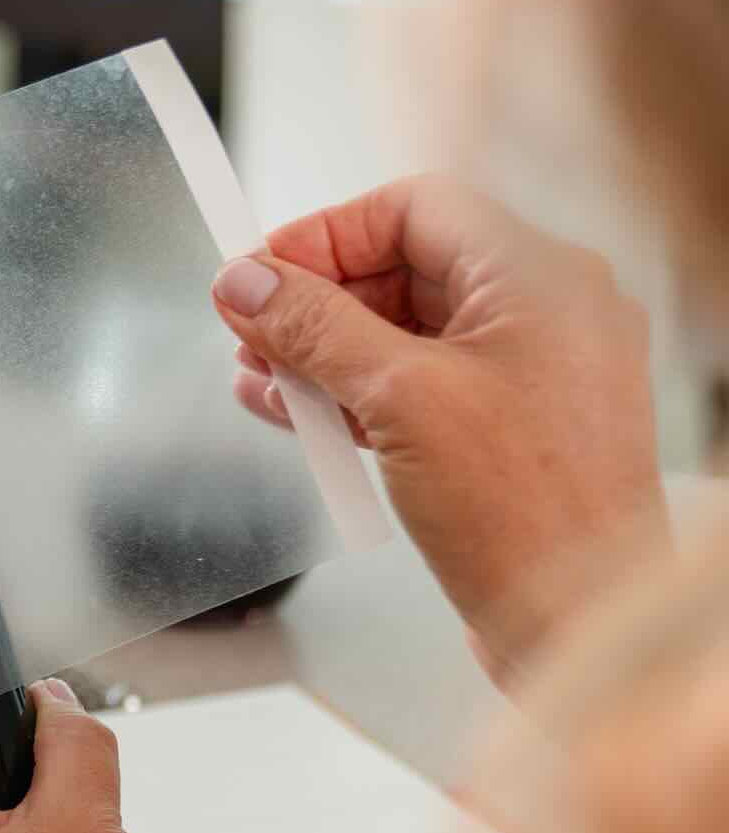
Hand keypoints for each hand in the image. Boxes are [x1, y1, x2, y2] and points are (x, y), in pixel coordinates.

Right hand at [212, 174, 667, 675]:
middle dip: (314, 300)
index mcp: (540, 278)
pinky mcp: (507, 428)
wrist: (585, 624)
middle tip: (247, 329)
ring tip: (258, 378)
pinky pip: (418, 385)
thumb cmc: (533, 514)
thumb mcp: (398, 399)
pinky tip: (298, 415)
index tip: (259, 271)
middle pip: (402, 268)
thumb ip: (314, 329)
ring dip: (323, 352)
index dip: (325, 233)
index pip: (413, 208)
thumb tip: (247, 282)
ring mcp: (529, 372)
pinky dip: (356, 395)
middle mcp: (544, 313)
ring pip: (403, 331)